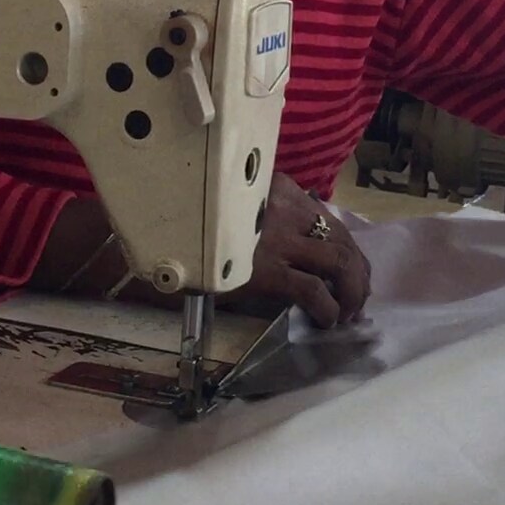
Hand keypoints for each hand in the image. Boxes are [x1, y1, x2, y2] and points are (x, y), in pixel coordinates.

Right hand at [32, 176, 370, 327]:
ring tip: (348, 312)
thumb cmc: (181, 216)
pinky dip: (330, 307)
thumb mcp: (225, 200)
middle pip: (341, 238)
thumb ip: (253, 206)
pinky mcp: (267, 269)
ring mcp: (277, 238)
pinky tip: (329, 320)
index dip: (343, 244)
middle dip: (357, 272)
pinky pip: (314, 290)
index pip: (324, 212)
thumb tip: (281, 230)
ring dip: (352, 291)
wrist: (147, 228)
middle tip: (357, 298)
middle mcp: (281, 206)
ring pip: (339, 262)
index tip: (346, 265)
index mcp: (271, 184)